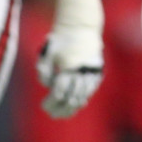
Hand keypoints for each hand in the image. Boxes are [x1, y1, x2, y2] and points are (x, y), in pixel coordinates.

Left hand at [36, 0, 103, 117]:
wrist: (81, 27)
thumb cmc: (60, 40)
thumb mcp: (47, 52)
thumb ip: (44, 70)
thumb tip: (47, 86)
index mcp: (68, 65)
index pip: (59, 92)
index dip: (51, 102)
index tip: (44, 105)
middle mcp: (81, 70)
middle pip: (71, 97)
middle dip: (61, 108)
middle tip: (52, 114)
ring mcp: (91, 71)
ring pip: (83, 96)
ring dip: (72, 107)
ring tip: (63, 114)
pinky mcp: (97, 71)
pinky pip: (91, 90)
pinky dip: (83, 99)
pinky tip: (76, 105)